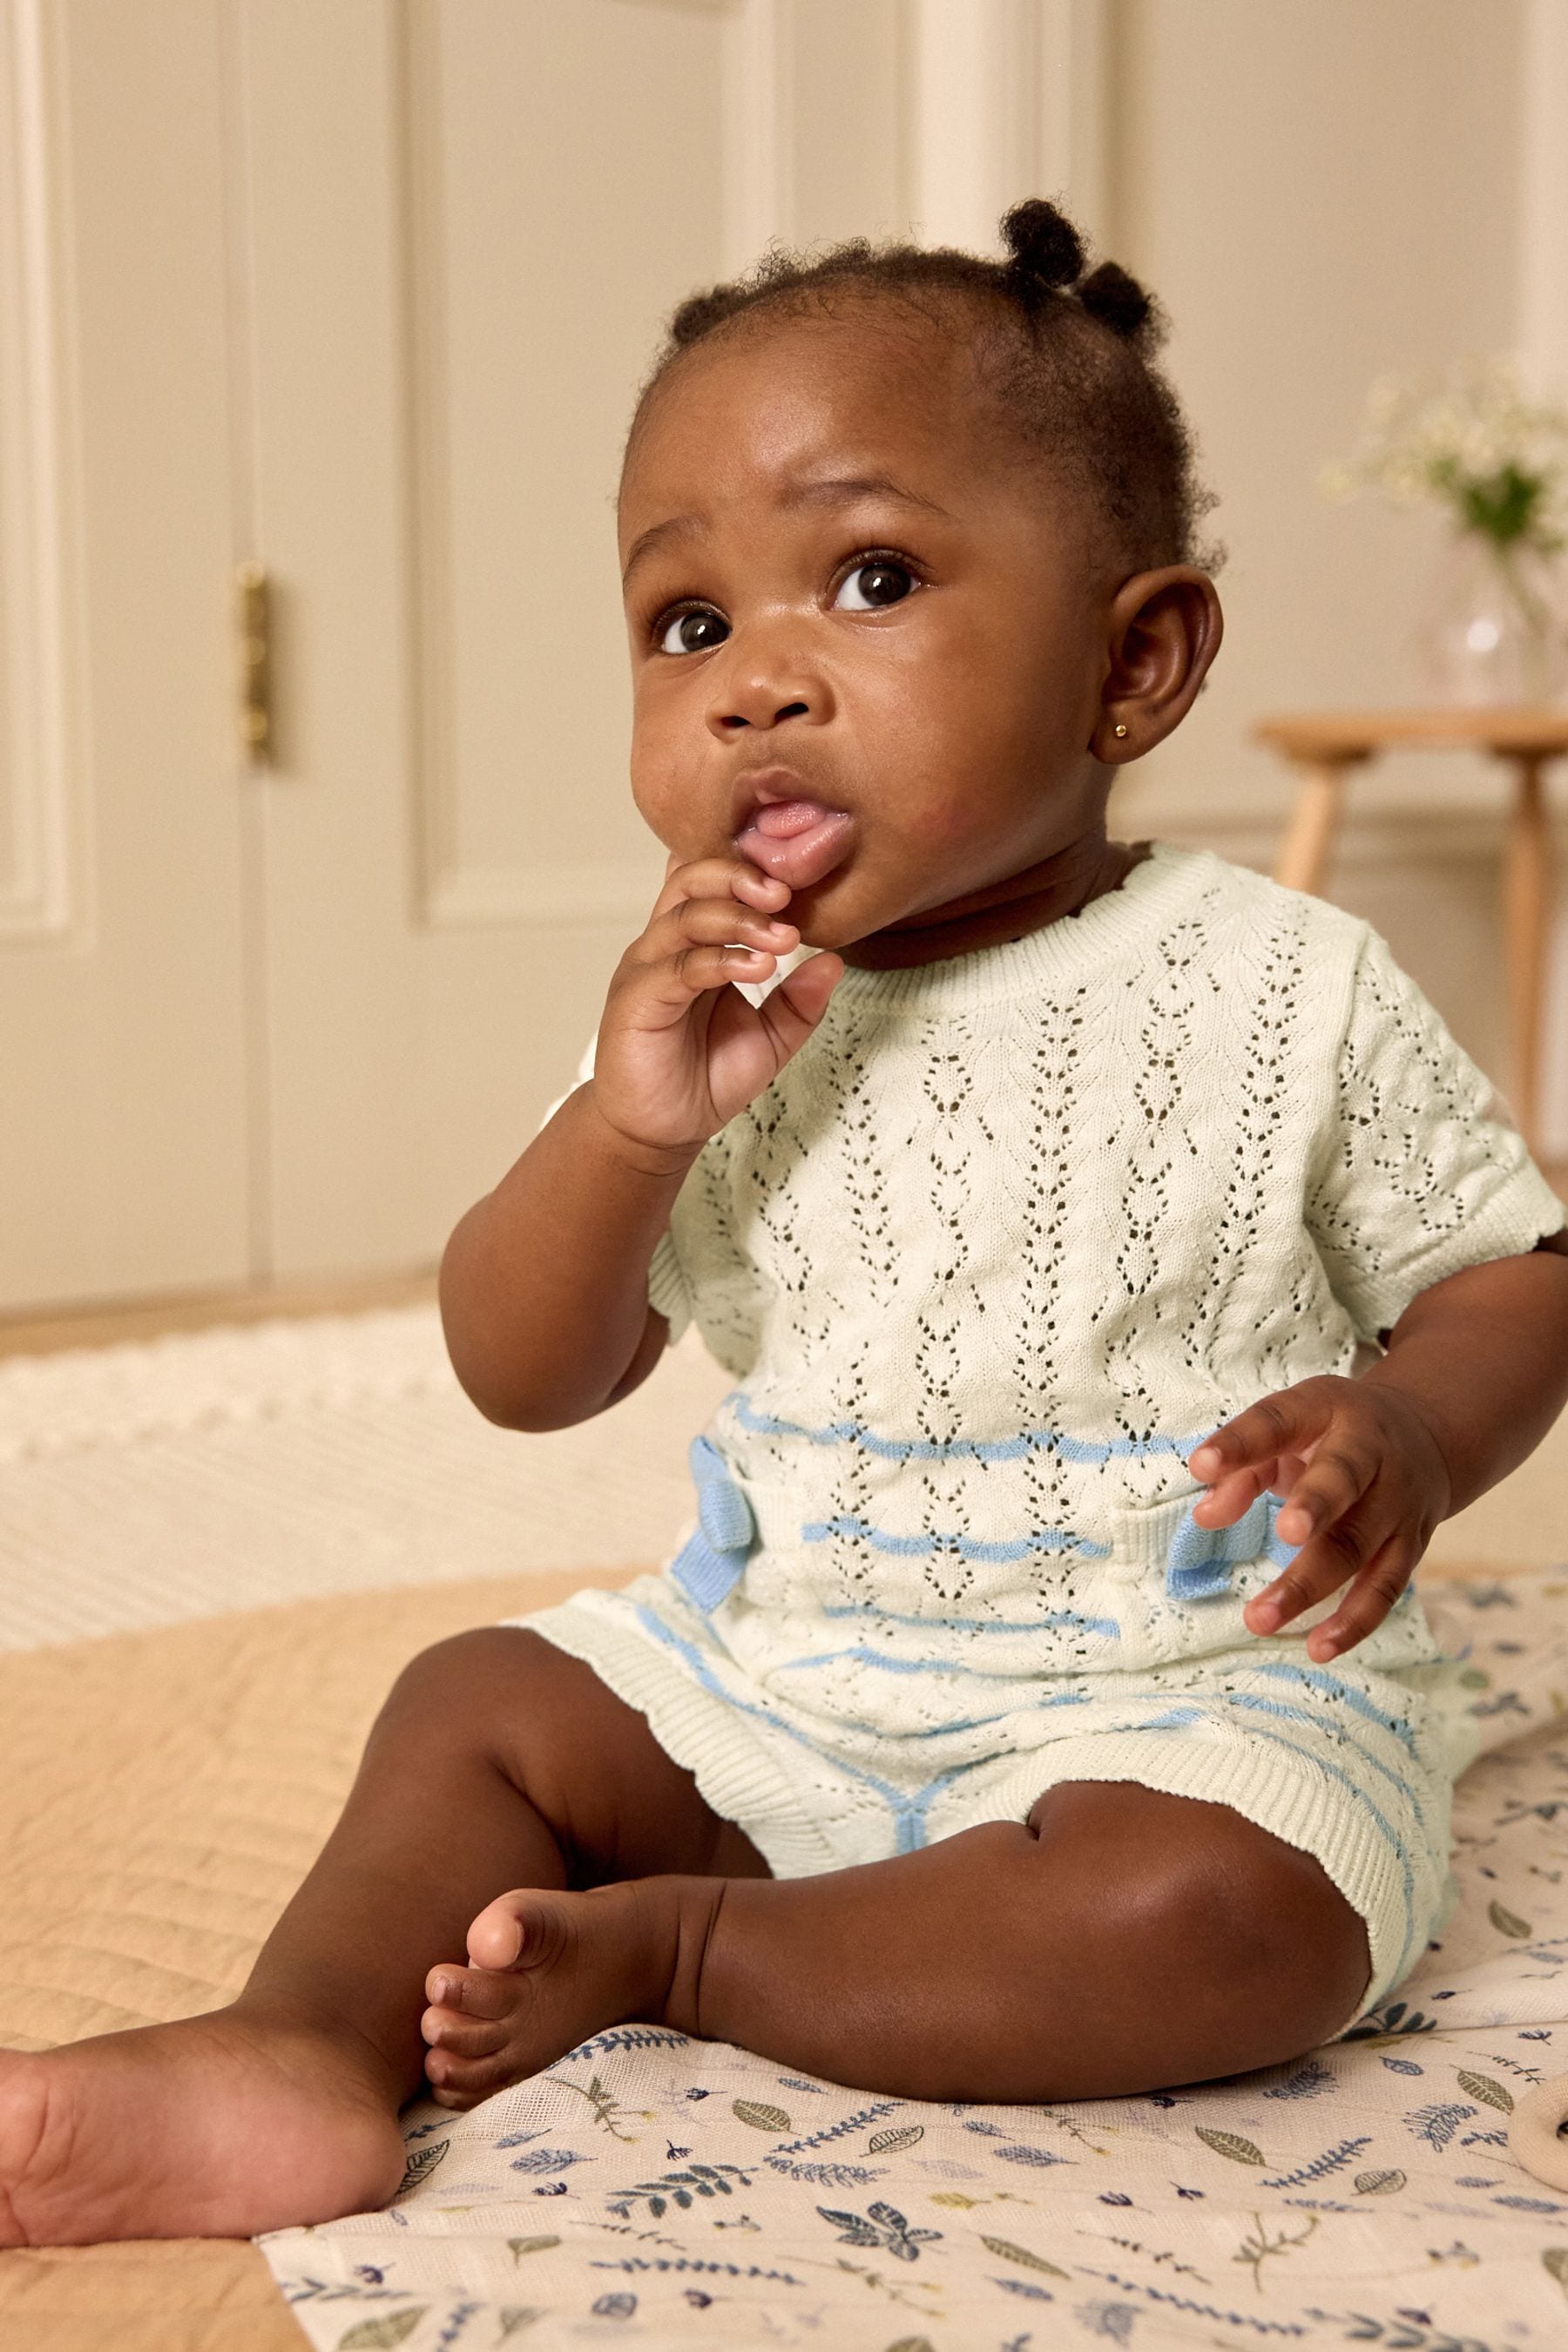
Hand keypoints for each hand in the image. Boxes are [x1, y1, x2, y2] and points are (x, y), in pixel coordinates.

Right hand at [589, 853, 843, 1163]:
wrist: (662, 1132)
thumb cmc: (705, 1078)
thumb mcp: (770, 1038)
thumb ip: (799, 1002)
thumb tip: (834, 961)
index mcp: (693, 943)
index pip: (713, 882)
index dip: (751, 872)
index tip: (799, 886)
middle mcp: (665, 946)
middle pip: (691, 881)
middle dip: (741, 879)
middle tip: (787, 896)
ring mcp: (646, 970)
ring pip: (685, 917)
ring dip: (739, 920)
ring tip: (784, 938)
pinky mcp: (635, 1001)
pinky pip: (678, 966)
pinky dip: (720, 960)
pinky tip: (758, 969)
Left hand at [1186, 1376, 1452, 1660]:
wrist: (1425, 1436)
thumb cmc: (1331, 1433)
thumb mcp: (1288, 1426)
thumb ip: (1242, 1463)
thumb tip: (1207, 1516)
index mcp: (1329, 1409)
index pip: (1279, 1420)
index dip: (1241, 1442)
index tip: (1201, 1465)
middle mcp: (1373, 1453)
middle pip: (1344, 1480)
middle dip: (1316, 1505)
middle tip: (1285, 1531)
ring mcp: (1397, 1503)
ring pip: (1358, 1547)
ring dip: (1310, 1585)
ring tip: (1260, 1618)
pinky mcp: (1410, 1547)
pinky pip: (1384, 1589)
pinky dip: (1353, 1622)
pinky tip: (1317, 1648)